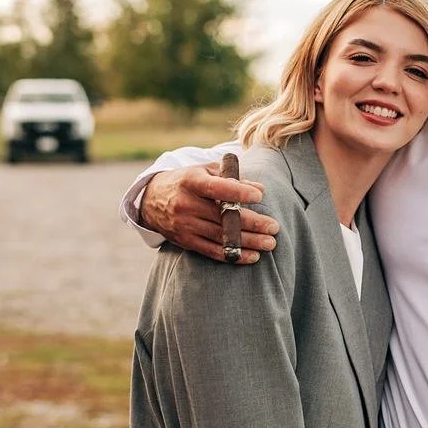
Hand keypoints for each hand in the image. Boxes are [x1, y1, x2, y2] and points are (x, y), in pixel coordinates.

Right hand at [140, 163, 278, 262]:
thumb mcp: (205, 172)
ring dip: (248, 241)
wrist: (152, 200)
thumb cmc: (188, 182)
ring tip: (270, 243)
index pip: (215, 187)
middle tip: (274, 227)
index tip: (259, 196)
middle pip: (222, 216)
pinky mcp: (186, 241)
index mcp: (191, 181)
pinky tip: (253, 256)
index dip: (237, 192)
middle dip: (252, 223)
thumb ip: (231, 178)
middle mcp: (185, 204)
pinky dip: (234, 255)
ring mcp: (184, 225)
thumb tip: (260, 189)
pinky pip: (212, 251)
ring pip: (220, 236)